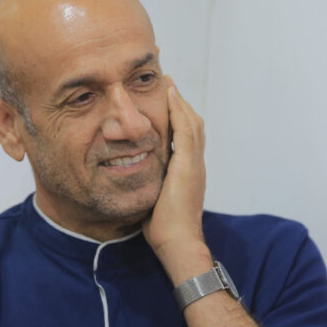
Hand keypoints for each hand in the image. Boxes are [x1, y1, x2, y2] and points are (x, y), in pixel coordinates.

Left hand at [144, 76, 211, 282]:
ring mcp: (194, 163)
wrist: (178, 242)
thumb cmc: (164, 229)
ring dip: (180, 101)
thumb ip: (150, 185)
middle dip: (180, 104)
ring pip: (191, 123)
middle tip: (168, 85)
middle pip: (193, 124)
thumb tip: (131, 179)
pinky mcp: (188, 165)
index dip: (178, 118)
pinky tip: (170, 95)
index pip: (186, 137)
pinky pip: (186, 130)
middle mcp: (195, 164)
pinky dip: (179, 110)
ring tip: (168, 83)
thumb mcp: (155, 199)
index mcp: (189, 172)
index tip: (167, 102)